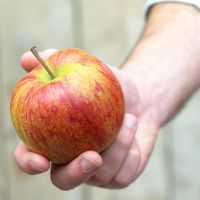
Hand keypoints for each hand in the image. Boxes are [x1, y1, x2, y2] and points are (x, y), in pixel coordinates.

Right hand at [14, 49, 158, 189]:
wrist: (141, 98)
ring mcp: (96, 171)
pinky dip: (131, 149)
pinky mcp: (119, 176)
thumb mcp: (84, 69)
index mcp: (56, 139)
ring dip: (118, 145)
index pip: (32, 156)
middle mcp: (73, 158)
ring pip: (100, 174)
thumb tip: (27, 58)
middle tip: (93, 156)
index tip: (41, 160)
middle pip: (63, 180)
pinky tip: (135, 128)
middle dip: (76, 173)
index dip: (29, 162)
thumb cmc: (108, 85)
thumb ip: (55, 63)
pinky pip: (123, 174)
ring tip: (130, 117)